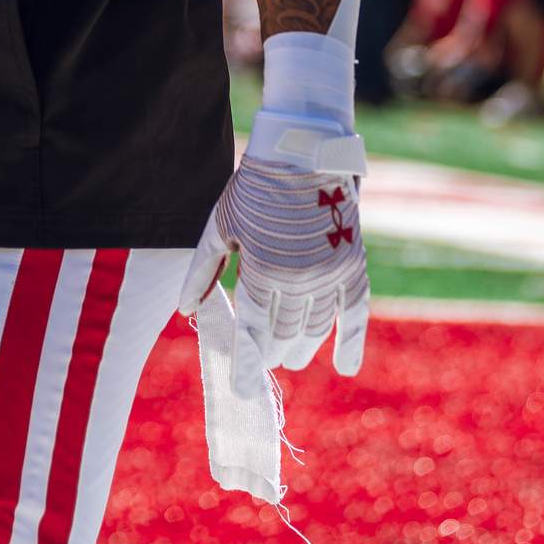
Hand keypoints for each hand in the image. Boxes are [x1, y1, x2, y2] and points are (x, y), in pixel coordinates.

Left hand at [180, 133, 368, 387]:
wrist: (305, 151)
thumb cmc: (255, 187)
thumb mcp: (221, 222)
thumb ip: (203, 268)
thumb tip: (186, 309)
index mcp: (265, 268)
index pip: (255, 331)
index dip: (247, 363)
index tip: (241, 392)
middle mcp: (302, 278)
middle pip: (285, 336)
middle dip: (271, 353)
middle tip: (262, 357)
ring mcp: (332, 274)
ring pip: (315, 331)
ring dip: (299, 349)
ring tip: (288, 355)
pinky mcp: (354, 266)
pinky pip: (357, 314)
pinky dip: (352, 343)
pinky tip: (346, 367)